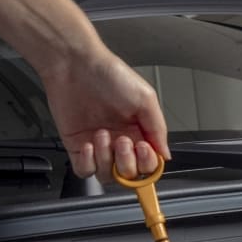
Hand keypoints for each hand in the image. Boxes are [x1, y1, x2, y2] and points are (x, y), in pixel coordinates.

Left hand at [39, 46, 169, 181]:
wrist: (75, 66)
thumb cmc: (110, 74)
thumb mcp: (145, 98)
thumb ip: (158, 128)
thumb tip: (165, 154)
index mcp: (139, 130)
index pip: (150, 162)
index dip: (148, 163)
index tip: (143, 148)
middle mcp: (120, 140)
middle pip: (130, 174)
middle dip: (127, 163)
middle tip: (123, 141)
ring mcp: (99, 146)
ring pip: (107, 175)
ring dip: (106, 159)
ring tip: (102, 135)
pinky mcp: (77, 147)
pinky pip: (85, 171)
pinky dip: (89, 163)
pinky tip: (89, 144)